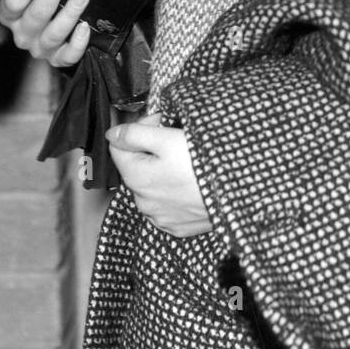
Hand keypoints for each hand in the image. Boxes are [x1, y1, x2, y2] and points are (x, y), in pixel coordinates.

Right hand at [0, 0, 90, 66]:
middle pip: (36, 15)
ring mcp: (39, 48)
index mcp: (9, 16)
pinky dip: (77, 43)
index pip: (14, 1)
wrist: (42, 29)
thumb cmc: (36, 0)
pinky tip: (85, 27)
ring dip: (69, 13)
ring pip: (54, 34)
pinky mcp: (56, 59)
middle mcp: (22, 34)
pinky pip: (67, 56)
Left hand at [106, 112, 212, 237]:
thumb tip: (112, 134)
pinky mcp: (178, 226)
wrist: (237, 194)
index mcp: (135, 177)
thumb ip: (134, 134)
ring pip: (152, 185)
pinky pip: (167, 203)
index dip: (140, 128)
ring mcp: (160, 217)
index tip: (161, 122)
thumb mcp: (167, 138)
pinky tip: (191, 181)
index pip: (119, 144)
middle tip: (176, 136)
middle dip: (151, 148)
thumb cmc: (203, 164)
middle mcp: (142, 201)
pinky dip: (174, 190)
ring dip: (162, 170)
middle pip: (136, 165)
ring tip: (186, 160)